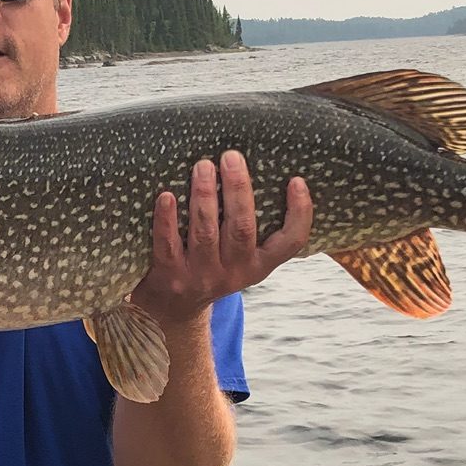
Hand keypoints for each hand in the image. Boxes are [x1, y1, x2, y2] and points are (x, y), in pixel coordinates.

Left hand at [133, 158, 312, 325]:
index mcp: (259, 265)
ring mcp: (201, 277)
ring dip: (204, 196)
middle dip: (238, 190)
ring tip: (203, 166)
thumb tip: (259, 169)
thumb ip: (250, 224)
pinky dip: (167, 220)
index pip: (290, 243)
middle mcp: (234, 273)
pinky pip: (168, 245)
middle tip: (231, 157)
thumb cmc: (211, 265)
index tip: (296, 181)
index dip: (299, 213)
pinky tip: (166, 196)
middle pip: (242, 229)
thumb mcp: (240, 256)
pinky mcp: (170, 276)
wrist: (173, 308)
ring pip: (206, 233)